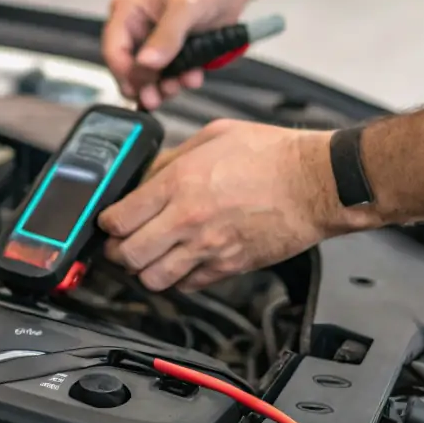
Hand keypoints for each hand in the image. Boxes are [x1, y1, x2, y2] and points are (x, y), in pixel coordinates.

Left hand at [98, 120, 362, 289]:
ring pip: (152, 279)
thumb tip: (149, 175)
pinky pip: (188, 286)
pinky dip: (178, 279)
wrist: (316, 182)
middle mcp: (187, 221)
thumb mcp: (213, 137)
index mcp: (179, 184)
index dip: (107, 222)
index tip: (110, 220)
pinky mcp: (229, 267)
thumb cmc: (272, 155)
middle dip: (118, 251)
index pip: (119, 218)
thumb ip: (174, 159)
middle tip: (122, 242)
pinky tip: (181, 262)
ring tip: (149, 256)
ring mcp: (208, 248)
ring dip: (144, 270)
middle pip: (128, 255)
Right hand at [102, 0, 250, 109]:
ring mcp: (154, 42)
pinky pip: (169, 75)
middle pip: (128, 68)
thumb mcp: (185, 6)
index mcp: (127, 11)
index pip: (114, 50)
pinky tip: (193, 76)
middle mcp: (135, 28)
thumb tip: (146, 63)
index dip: (125, 73)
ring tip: (181, 84)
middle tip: (157, 97)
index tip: (142, 86)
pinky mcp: (172, 52)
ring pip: (148, 76)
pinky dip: (180, 80)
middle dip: (144, 85)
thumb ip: (166, 36)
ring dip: (164, 86)